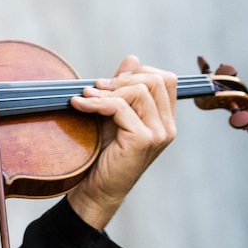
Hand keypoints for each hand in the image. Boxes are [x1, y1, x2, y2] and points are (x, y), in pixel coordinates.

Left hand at [68, 55, 176, 229]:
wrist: (95, 189)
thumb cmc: (103, 155)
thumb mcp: (114, 116)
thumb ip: (124, 89)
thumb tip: (132, 58)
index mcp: (165, 119)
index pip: (165, 79)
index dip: (136, 73)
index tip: (108, 83)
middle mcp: (168, 126)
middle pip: (156, 80)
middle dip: (122, 79)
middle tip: (95, 89)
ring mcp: (159, 134)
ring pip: (140, 91)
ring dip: (107, 91)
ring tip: (85, 98)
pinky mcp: (143, 140)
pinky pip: (121, 107)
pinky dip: (96, 103)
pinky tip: (79, 105)